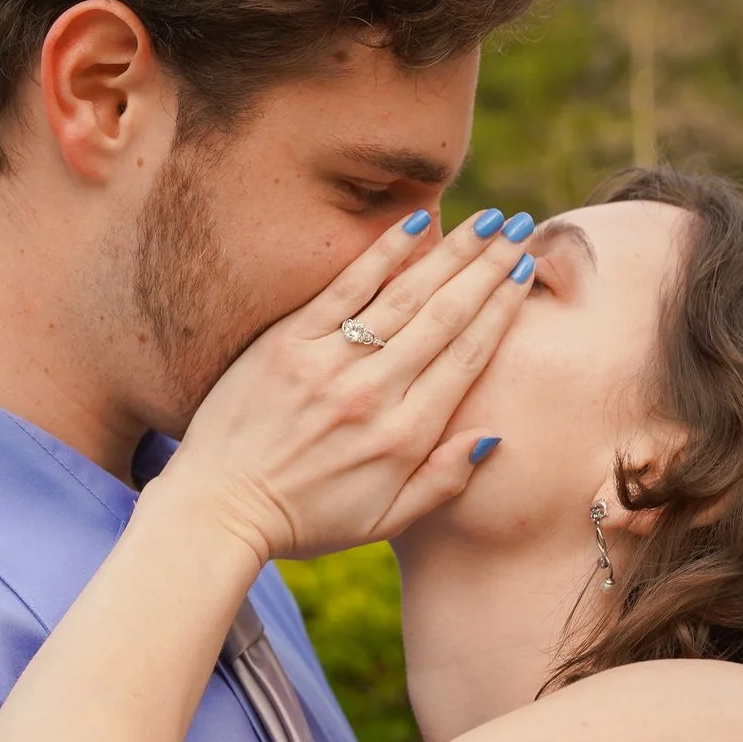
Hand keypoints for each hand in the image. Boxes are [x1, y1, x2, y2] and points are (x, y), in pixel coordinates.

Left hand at [160, 206, 535, 561]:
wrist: (217, 510)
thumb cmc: (305, 519)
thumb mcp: (385, 521)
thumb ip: (443, 481)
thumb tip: (493, 434)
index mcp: (405, 437)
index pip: (468, 357)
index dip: (502, 308)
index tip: (525, 270)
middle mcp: (373, 395)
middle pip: (447, 317)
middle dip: (489, 268)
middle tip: (521, 227)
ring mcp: (329, 364)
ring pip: (405, 296)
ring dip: (453, 253)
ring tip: (487, 220)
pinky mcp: (287, 343)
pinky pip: (344, 288)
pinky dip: (384, 252)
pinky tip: (417, 221)